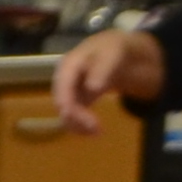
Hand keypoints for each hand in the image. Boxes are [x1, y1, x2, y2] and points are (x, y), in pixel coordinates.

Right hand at [46, 29, 161, 130]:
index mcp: (70, 64)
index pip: (62, 83)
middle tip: (96, 128)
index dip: (65, 100)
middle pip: (62, 101)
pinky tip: (94, 131)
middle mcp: (66, 79)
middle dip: (76, 116)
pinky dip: (81, 126)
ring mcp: (71, 91)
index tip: (74, 115)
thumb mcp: (113, 53)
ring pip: (66, 112)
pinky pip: (73, 117)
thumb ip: (102, 68)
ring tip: (97, 132)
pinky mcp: (78, 101)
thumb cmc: (114, 49)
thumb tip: (92, 88)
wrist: (120, 52)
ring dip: (78, 125)